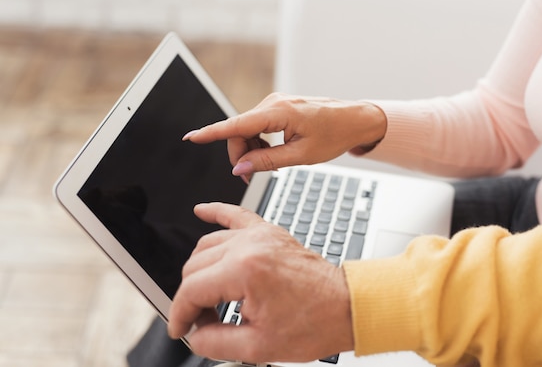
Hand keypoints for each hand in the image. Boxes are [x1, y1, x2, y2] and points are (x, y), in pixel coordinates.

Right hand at [168, 202, 353, 362]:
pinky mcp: (269, 232)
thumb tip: (195, 335)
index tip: (181, 330)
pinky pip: (236, 215)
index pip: (192, 289)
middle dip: (191, 298)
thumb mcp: (259, 347)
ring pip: (208, 245)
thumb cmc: (314, 323)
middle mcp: (250, 245)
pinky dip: (217, 212)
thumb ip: (215, 342)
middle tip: (203, 323)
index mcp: (245, 270)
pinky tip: (201, 210)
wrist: (346, 307)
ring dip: (200, 272)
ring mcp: (260, 235)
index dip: (180, 314)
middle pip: (195, 266)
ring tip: (210, 301)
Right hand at [182, 93, 385, 179]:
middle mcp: (273, 103)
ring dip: (252, 150)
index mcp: (278, 112)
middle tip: (253, 175)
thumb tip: (240, 168)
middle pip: (239, 131)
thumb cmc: (335, 135)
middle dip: (241, 154)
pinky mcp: (279, 108)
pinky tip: (275, 152)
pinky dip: (261, 142)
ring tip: (273, 164)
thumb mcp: (302, 155)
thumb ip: (268, 161)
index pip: (237, 124)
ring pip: (248, 130)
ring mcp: (276, 104)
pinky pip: (258, 126)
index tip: (191, 138)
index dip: (211, 133)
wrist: (356, 120)